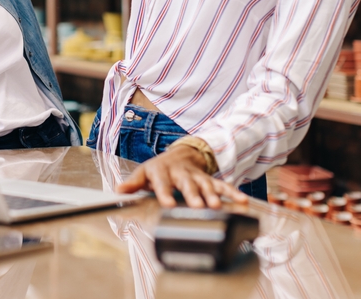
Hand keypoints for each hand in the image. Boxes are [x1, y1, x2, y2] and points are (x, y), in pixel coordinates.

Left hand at [116, 145, 248, 208]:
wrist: (180, 154)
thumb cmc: (159, 169)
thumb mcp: (144, 173)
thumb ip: (133, 183)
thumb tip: (118, 190)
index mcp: (163, 171)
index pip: (163, 183)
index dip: (165, 193)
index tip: (168, 204)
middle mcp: (181, 173)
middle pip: (187, 184)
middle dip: (193, 195)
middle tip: (197, 206)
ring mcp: (197, 176)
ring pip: (206, 185)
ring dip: (212, 195)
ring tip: (218, 207)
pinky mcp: (210, 180)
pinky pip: (223, 186)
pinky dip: (232, 193)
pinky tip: (242, 202)